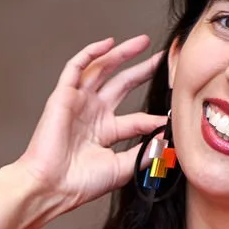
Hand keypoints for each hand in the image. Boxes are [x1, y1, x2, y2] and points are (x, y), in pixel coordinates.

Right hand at [15, 36, 169, 212]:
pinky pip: (76, 67)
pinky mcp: (64, 96)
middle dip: (142, 70)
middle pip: (123, 85)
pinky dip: (91, 53)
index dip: (156, 117)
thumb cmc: (81, 182)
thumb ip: (145, 154)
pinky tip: (108, 43)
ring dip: (121, 54)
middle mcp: (93, 114)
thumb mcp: (122, 168)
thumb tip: (168, 143)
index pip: (138, 118)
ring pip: (103, 70)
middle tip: (162, 59)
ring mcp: (79, 103)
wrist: (53, 186)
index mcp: (106, 132)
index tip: (174, 113)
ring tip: (142, 42)